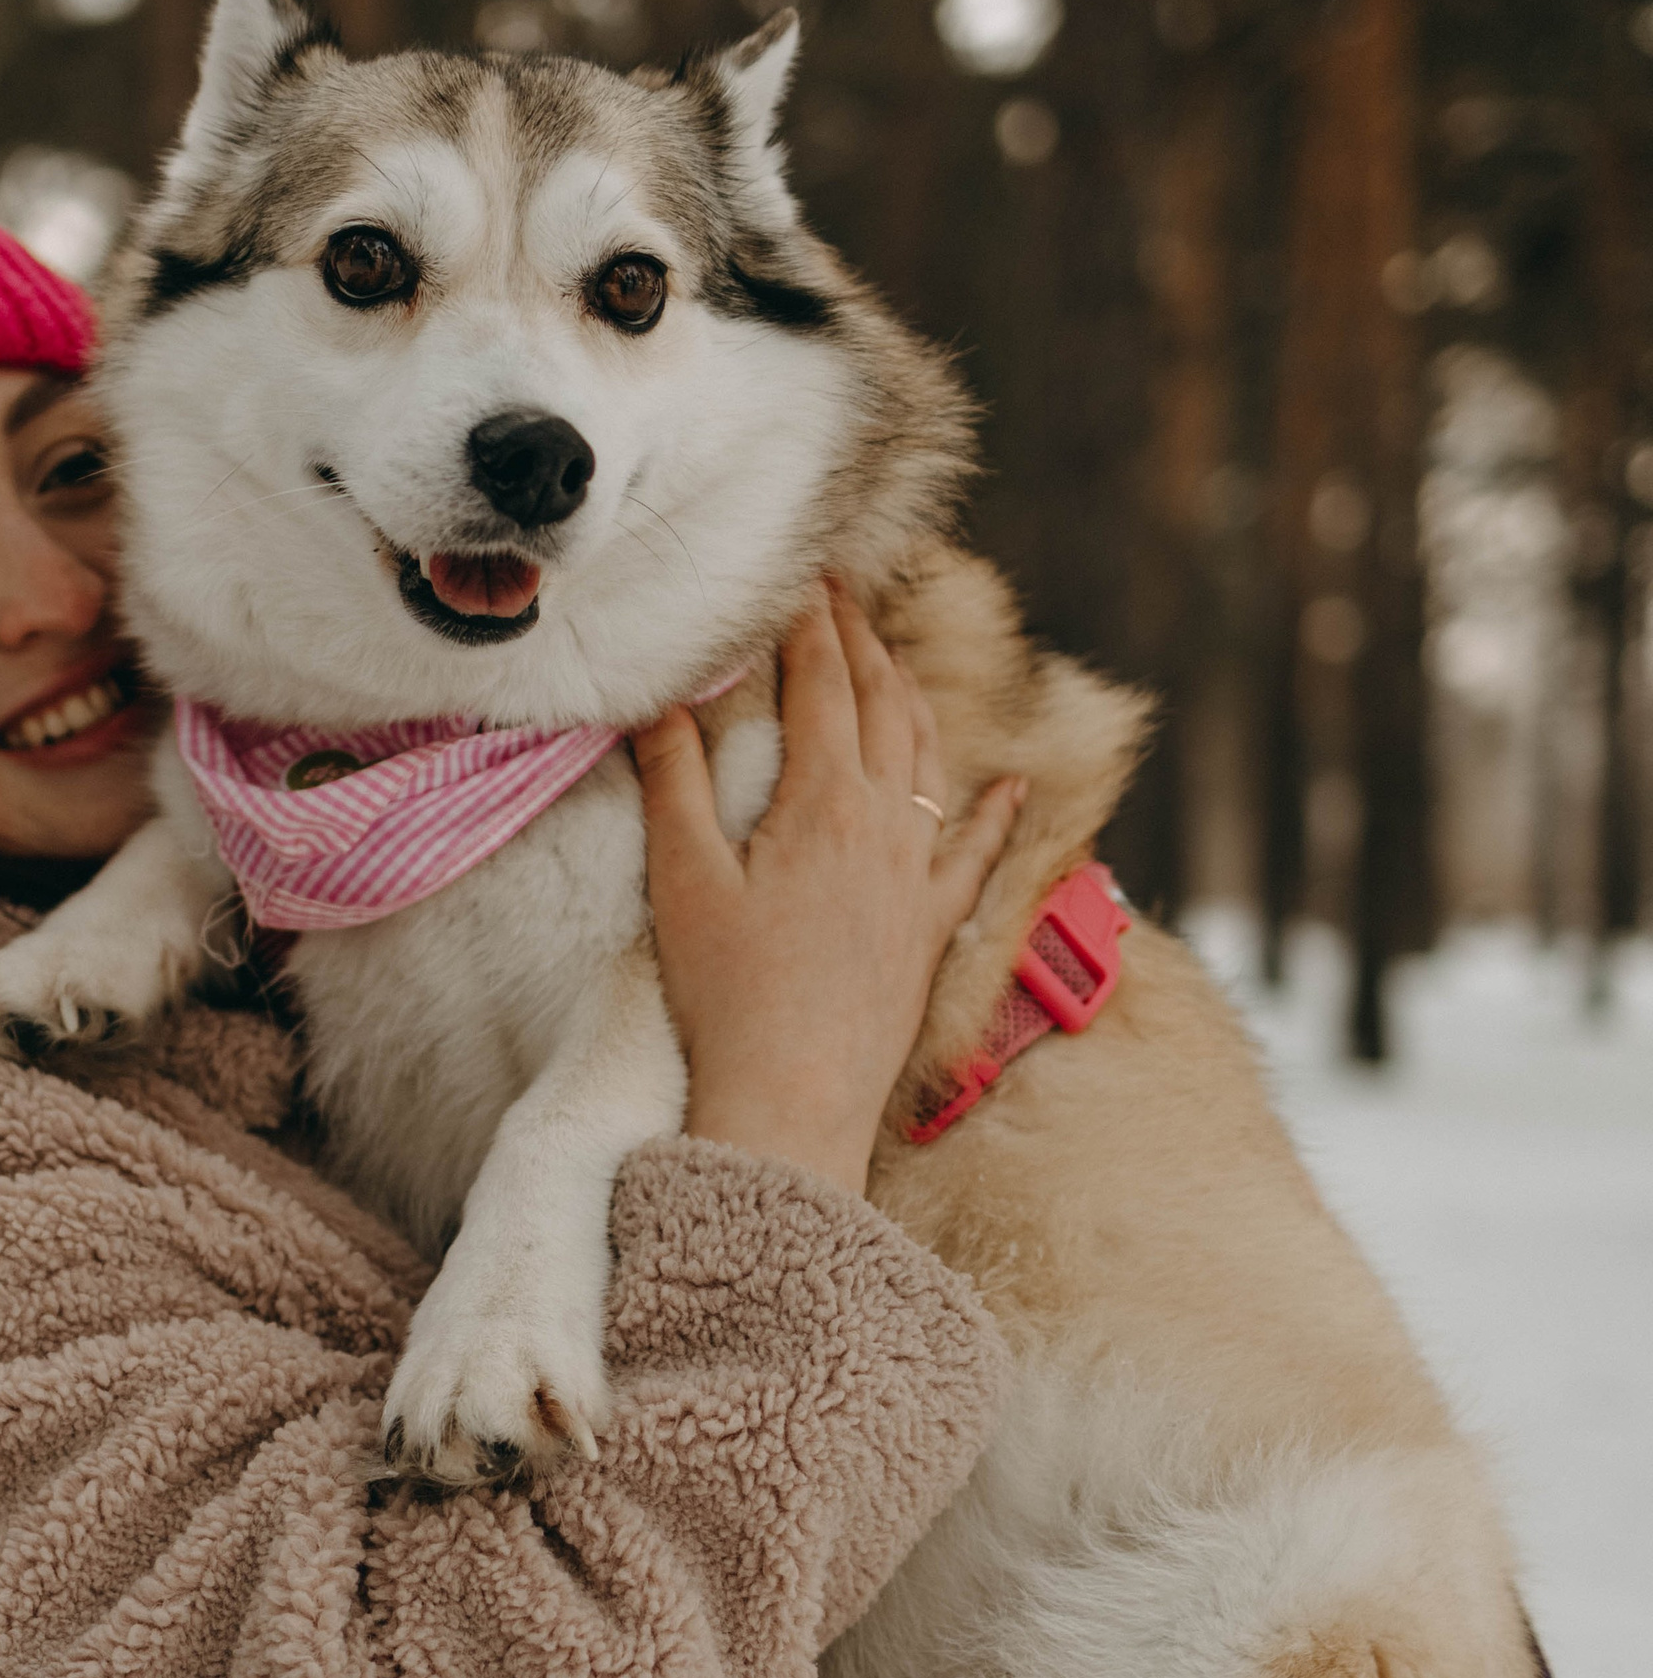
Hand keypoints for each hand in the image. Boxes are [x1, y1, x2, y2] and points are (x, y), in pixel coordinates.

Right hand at [632, 584, 1025, 1196]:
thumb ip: (675, 781)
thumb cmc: (726, 998)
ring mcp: (917, 879)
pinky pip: (973, 854)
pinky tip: (1011, 787)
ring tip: (893, 659)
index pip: (823, 685)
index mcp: (825, 804)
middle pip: (881, 707)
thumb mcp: (682, 881)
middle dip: (861, 641)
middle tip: (843, 592)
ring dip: (910, 699)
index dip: (813, 623)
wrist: (792, 1103)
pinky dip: (994, 812)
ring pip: (928, 762)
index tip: (805, 574)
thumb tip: (666, 698)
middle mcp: (886, 828)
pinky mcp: (930, 930)